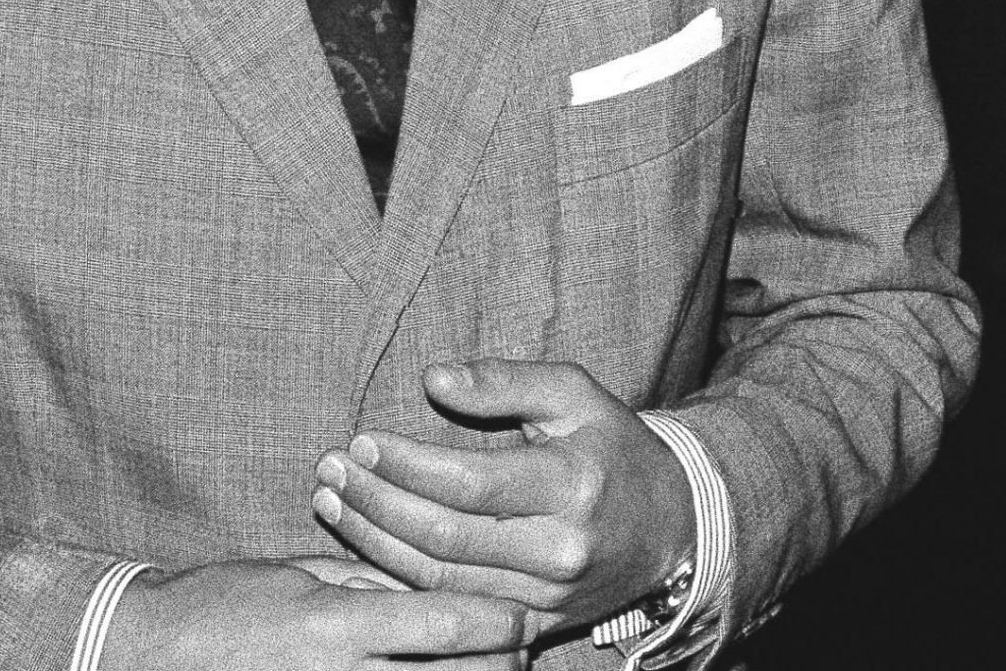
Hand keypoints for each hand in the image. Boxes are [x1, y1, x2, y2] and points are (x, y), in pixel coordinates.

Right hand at [100, 557, 532, 670]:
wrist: (142, 654)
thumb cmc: (221, 604)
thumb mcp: (302, 575)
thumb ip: (372, 580)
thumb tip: (436, 582)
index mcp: (336, 625)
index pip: (441, 621)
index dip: (495, 620)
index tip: (527, 612)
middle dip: (495, 667)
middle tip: (520, 649)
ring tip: (489, 668)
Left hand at [312, 358, 695, 637]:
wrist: (673, 528)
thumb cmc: (614, 448)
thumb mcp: (575, 395)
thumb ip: (506, 382)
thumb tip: (433, 379)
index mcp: (574, 485)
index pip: (470, 482)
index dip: (406, 465)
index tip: (363, 440)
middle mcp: (561, 549)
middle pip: (443, 535)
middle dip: (376, 502)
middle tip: (332, 470)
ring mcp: (546, 596)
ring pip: (438, 579)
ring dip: (373, 542)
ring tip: (334, 503)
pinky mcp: (534, 626)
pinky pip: (452, 609)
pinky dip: (400, 582)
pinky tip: (363, 552)